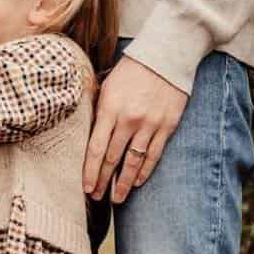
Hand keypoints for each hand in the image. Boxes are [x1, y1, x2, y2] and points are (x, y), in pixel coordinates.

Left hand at [83, 56, 188, 202]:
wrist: (166, 55)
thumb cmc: (132, 69)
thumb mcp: (108, 85)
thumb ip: (99, 110)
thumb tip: (89, 134)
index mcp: (110, 108)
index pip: (95, 148)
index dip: (90, 171)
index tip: (85, 188)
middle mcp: (129, 119)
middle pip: (112, 159)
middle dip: (103, 181)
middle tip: (96, 198)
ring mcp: (149, 124)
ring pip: (134, 161)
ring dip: (124, 183)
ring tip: (117, 198)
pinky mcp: (167, 126)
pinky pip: (154, 155)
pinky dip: (145, 171)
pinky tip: (137, 182)